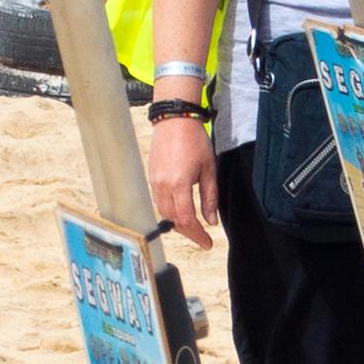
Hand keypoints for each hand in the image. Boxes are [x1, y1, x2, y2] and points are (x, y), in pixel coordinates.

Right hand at [143, 111, 219, 248]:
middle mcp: (163, 186)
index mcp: (179, 185)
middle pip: (173, 220)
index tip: (207, 243)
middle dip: (188, 232)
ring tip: (192, 227)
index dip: (197, 235)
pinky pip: (159, 202)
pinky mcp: (151, 177)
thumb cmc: (194, 141)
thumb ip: (210, 197)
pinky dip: (169, 211)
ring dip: (178, 223)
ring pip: (164, 212)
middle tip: (202, 238)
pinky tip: (179, 211)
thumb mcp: (209, 169)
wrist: (174, 120)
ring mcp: (154, 182)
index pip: (187, 219)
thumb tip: (212, 221)